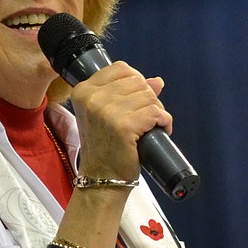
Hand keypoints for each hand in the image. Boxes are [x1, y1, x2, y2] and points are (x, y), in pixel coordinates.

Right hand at [70, 61, 171, 182]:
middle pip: (138, 81)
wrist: (101, 178)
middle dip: (149, 98)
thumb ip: (127, 94)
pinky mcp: (123, 126)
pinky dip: (164, 121)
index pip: (121, 68)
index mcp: (84, 91)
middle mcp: (92, 98)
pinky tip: (160, 131)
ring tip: (151, 126)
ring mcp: (106, 111)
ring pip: (149, 96)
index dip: (136, 81)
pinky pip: (155, 112)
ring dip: (157, 111)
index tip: (138, 99)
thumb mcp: (107, 115)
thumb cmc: (104, 147)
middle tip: (146, 117)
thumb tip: (156, 81)